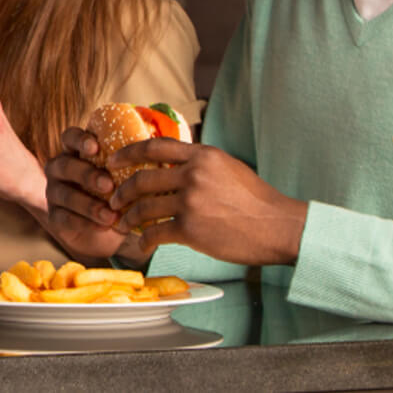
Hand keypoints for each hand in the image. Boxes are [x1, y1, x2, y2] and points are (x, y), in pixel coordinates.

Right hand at [43, 127, 135, 261]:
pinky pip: (64, 217)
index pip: (70, 137)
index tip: (95, 147)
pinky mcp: (55, 216)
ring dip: (88, 204)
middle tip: (109, 185)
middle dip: (87, 175)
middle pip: (64, 165)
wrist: (106, 228)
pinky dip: (85, 222)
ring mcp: (54, 193)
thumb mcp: (127, 175)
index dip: (79, 140)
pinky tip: (103, 226)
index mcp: (76, 152)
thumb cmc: (119, 192)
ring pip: (64, 194)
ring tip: (111, 215)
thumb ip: (136, 163)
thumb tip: (165, 155)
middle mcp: (60, 169)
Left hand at [108, 139, 307, 265]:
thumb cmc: (257, 201)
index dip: (127, 153)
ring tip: (123, 224)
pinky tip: (143, 245)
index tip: (112, 161)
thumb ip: (200, 163)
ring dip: (128, 218)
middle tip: (113, 200)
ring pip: (144, 208)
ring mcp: (191, 202)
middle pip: (141, 180)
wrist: (280, 227)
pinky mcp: (191, 229)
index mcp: (203, 156)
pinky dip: (145, 240)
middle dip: (121, 192)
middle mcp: (194, 175)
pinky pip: (155, 233)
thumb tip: (174, 162)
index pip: (154, 147)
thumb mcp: (229, 168)